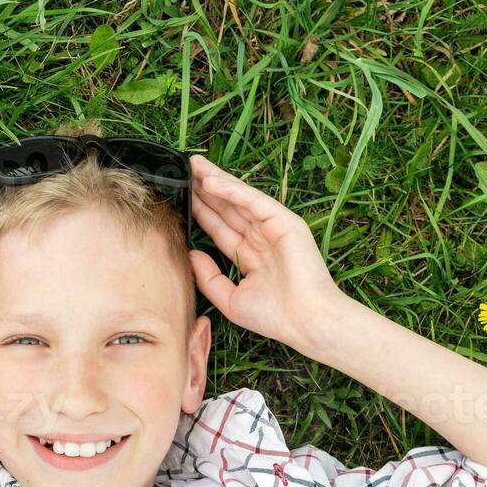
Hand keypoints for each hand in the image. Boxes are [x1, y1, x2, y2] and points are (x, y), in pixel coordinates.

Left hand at [186, 154, 343, 351]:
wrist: (305, 322)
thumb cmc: (274, 317)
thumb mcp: (230, 300)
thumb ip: (208, 278)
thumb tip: (190, 253)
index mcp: (250, 256)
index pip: (220, 228)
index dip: (201, 212)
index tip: (181, 197)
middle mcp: (260, 238)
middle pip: (227, 208)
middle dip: (205, 189)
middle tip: (184, 169)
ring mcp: (273, 228)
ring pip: (238, 199)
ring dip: (216, 181)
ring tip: (194, 165)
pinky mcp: (284, 221)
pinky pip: (253, 201)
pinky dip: (232, 190)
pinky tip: (210, 181)